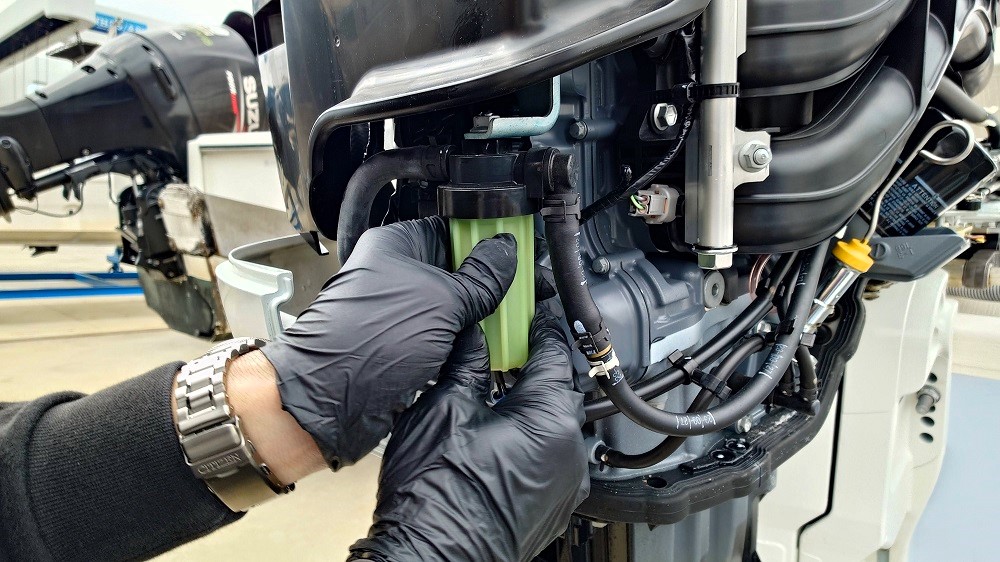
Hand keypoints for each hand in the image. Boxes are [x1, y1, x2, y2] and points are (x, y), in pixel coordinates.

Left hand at [261, 217, 516, 468]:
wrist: (329, 401)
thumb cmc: (366, 342)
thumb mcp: (442, 302)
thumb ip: (480, 278)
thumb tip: (506, 252)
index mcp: (397, 245)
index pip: (454, 227)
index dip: (488, 238)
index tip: (519, 250)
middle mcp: (397, 274)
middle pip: (457, 268)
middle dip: (491, 281)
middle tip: (523, 291)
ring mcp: (400, 311)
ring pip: (454, 305)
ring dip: (481, 315)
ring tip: (510, 320)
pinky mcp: (404, 344)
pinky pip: (446, 334)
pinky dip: (467, 340)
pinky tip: (489, 346)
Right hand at [349, 310, 589, 561]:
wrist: (431, 559)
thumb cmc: (436, 497)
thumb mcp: (444, 408)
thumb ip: (467, 362)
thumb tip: (472, 333)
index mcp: (550, 419)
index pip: (553, 352)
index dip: (535, 326)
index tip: (525, 313)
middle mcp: (570, 452)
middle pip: (557, 389)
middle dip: (530, 367)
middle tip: (500, 351)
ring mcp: (566, 484)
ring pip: (554, 426)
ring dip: (529, 406)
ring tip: (491, 396)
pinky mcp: (554, 506)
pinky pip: (550, 458)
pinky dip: (530, 440)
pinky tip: (496, 437)